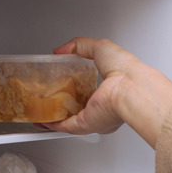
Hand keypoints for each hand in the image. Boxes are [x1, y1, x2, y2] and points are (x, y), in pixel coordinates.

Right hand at [40, 37, 171, 147]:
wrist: (130, 88)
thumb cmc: (125, 70)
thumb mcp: (100, 47)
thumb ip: (80, 46)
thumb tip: (61, 50)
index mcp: (111, 90)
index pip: (91, 90)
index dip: (76, 87)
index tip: (63, 83)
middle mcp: (104, 106)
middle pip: (80, 106)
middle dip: (64, 104)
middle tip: (49, 97)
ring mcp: (95, 116)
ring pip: (71, 119)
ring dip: (56, 116)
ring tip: (41, 110)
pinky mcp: (86, 124)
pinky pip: (66, 127)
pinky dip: (54, 125)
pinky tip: (44, 121)